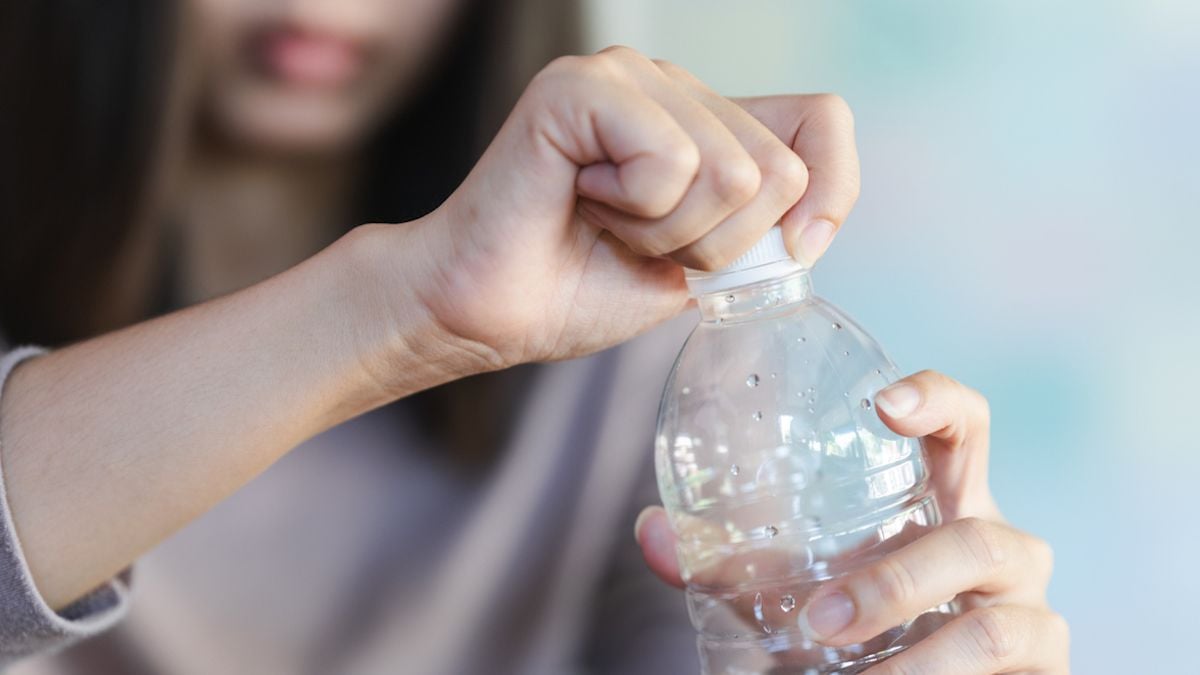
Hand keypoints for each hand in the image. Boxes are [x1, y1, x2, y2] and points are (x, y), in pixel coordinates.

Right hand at [374, 46, 859, 374]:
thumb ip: (761, 231)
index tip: (792, 252)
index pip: (822, 119)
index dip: (832, 191)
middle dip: (716, 243)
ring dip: (668, 234)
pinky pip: (668, 161)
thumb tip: (810, 221)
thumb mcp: (702, 267)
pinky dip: (633, 210)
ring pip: (729, 172)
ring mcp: (627, 76)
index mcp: (708, 120)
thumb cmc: (579, 288)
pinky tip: (580, 198)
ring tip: (605, 224)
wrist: (488, 313)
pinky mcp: (581, 86)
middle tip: (640, 243)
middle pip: (778, 168)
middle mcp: (672, 84)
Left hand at [636, 370, 1069, 673]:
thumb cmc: (850, 626)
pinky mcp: (1044, 667)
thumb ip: (727, 561)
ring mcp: (1028, 609)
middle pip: (975, 534)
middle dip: (894, 582)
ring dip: (914, 662)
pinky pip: (1005, 673)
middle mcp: (995, 544)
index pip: (964, 427)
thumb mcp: (788, 589)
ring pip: (992, 623)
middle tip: (817, 622)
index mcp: (941, 501)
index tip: (882, 404)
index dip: (938, 400)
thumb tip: (652, 532)